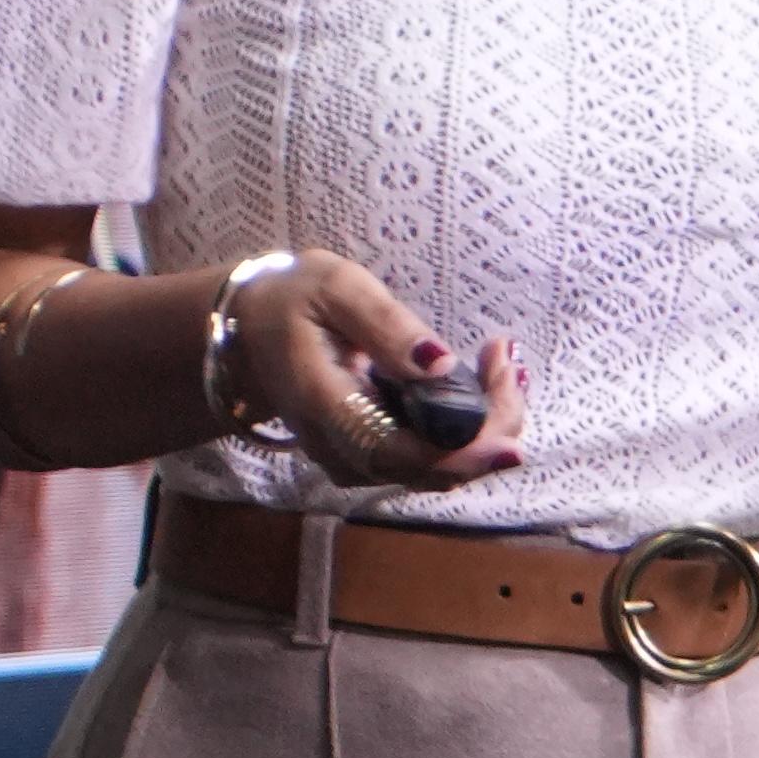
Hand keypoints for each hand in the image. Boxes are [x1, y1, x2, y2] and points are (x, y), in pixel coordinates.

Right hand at [222, 249, 529, 491]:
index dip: (465, 453)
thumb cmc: (290, 300)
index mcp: (328, 408)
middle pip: (433, 470)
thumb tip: (442, 364)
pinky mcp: (372, 454)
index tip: (512, 430)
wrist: (246, 332)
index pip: (403, 453)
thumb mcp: (335, 288)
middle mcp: (343, 449)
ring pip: (438, 470)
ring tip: (506, 365)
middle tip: (509, 363)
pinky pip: (430, 458)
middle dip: (491, 427)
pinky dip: (469, 430)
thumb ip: (386, 326)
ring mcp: (357, 459)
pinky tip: (489, 384)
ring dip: (486, 427)